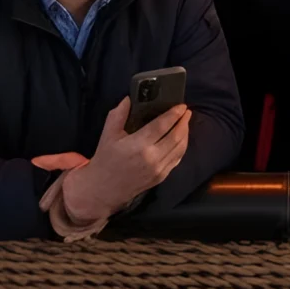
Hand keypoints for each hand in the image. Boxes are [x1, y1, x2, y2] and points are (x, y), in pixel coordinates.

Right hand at [59, 97, 191, 224]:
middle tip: (186, 111)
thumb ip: (119, 115)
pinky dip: (182, 147)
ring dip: (185, 134)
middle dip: (184, 122)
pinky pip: (177, 159)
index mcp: (138, 145)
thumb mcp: (108, 135)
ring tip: (185, 122)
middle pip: (176, 137)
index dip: (174, 114)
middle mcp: (152, 157)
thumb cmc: (105, 160)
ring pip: (180, 149)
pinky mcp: (161, 177)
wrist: (103, 189)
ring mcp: (158, 169)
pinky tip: (180, 139)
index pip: (162, 126)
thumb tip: (129, 98)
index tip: (181, 106)